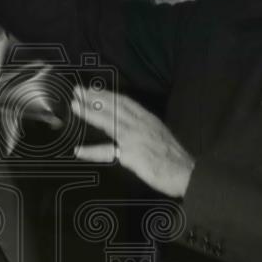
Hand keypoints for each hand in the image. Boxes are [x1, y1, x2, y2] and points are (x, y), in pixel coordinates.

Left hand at [71, 85, 193, 197]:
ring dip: (90, 112)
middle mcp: (140, 124)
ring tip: (75, 106)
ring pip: (108, 121)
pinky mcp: (130, 154)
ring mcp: (134, 138)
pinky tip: (79, 150)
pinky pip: (107, 152)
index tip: (92, 89)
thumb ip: (145, 128)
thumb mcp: (160, 134)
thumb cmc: (175, 157)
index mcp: (148, 118)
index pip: (124, 101)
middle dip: (94, 97)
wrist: (186, 172)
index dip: (107, 94)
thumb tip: (132, 127)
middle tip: (77, 91)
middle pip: (113, 106)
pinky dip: (92, 151)